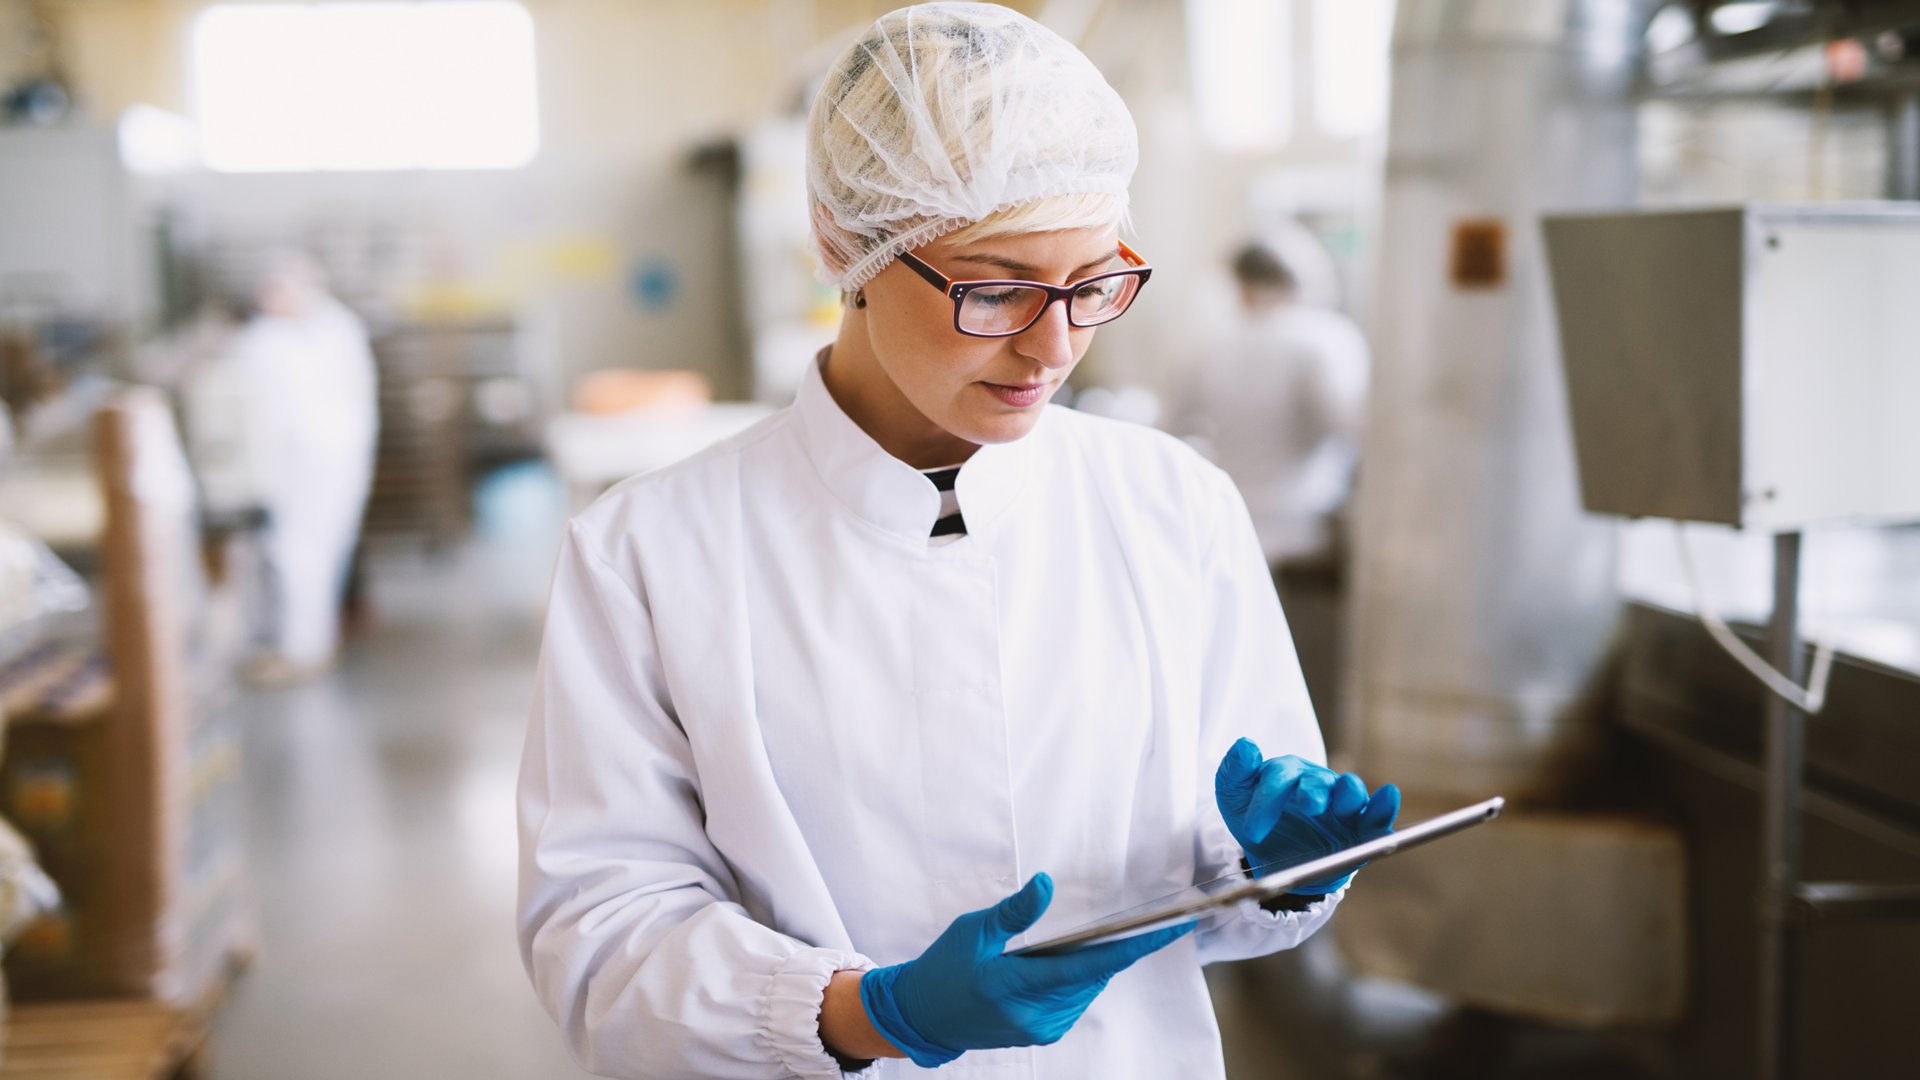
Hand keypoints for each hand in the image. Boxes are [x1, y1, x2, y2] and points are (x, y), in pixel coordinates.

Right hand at [859, 873, 1192, 1067]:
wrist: (922, 1017)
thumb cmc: (943, 968)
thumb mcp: (972, 930)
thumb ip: (1013, 912)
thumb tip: (1045, 883)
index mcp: (1013, 985)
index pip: (1088, 966)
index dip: (1134, 947)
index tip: (1170, 929)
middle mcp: (1034, 1015)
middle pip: (1093, 975)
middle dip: (1110, 946)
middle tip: (1126, 918)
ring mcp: (1040, 1029)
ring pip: (1087, 987)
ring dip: (1091, 962)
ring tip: (1078, 939)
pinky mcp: (1042, 1034)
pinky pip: (1075, 999)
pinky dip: (1077, 977)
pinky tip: (1060, 961)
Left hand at [1214, 738, 1399, 893]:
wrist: (1274, 859)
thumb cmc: (1255, 819)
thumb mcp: (1234, 798)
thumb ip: (1234, 772)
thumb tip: (1245, 745)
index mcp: (1287, 773)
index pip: (1279, 777)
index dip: (1266, 801)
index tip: (1251, 832)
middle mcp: (1317, 783)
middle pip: (1318, 782)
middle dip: (1313, 793)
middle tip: (1308, 807)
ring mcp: (1341, 804)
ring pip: (1351, 791)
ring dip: (1349, 794)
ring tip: (1343, 805)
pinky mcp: (1360, 828)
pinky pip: (1375, 815)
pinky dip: (1383, 806)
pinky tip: (1388, 797)